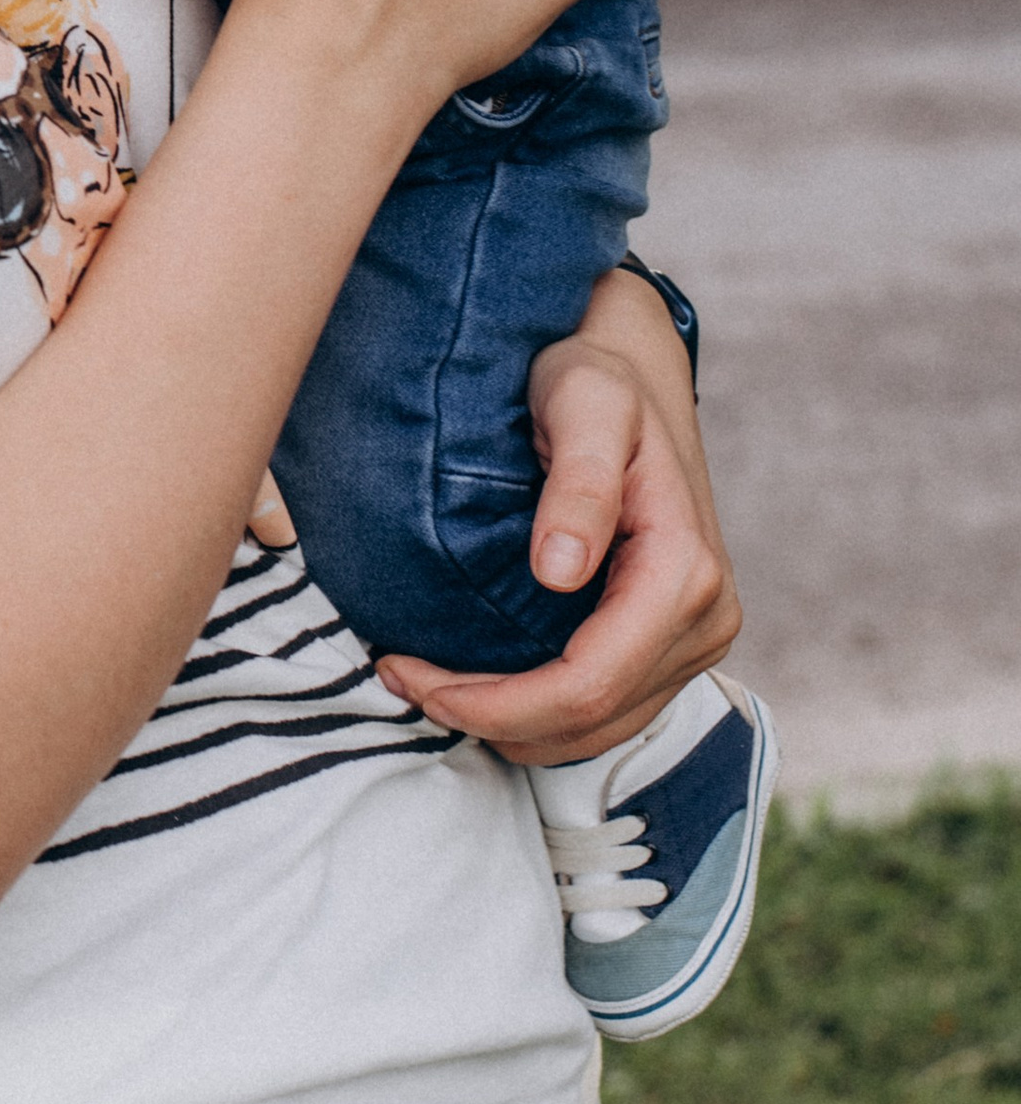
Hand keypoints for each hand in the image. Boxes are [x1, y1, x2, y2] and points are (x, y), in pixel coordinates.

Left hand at [374, 268, 738, 765]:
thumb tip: (560, 572)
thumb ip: (580, 483)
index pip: (588, 685)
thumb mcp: (584, 404)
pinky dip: (536, 714)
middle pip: (590, 720)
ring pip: (597, 730)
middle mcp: (705, 619)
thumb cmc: (596, 380)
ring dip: (508, 725)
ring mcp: (692, 639)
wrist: (631, 373)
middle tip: (399, 677)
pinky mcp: (668, 645)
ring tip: (424, 682)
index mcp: (685, 573)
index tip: (409, 672)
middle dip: (488, 718)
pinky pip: (604, 711)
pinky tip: (475, 681)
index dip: (495, 703)